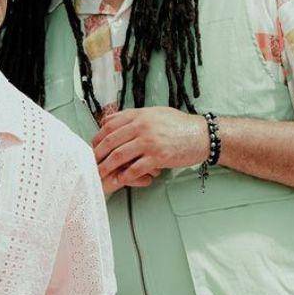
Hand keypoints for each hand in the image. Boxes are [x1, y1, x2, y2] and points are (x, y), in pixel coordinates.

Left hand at [93, 107, 208, 192]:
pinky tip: (119, 180)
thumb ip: (134, 116)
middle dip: (97, 154)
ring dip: (106, 167)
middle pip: (110, 141)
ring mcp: (149, 142)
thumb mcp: (154, 113)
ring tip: (99, 174)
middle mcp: (142, 126)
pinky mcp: (158, 157)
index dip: (97, 137)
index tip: (92, 147)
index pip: (109, 125)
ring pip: (119, 155)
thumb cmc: (179, 125)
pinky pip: (135, 168)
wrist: (203, 135)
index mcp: (139, 115)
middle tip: (90, 163)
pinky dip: (125, 176)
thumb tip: (111, 119)